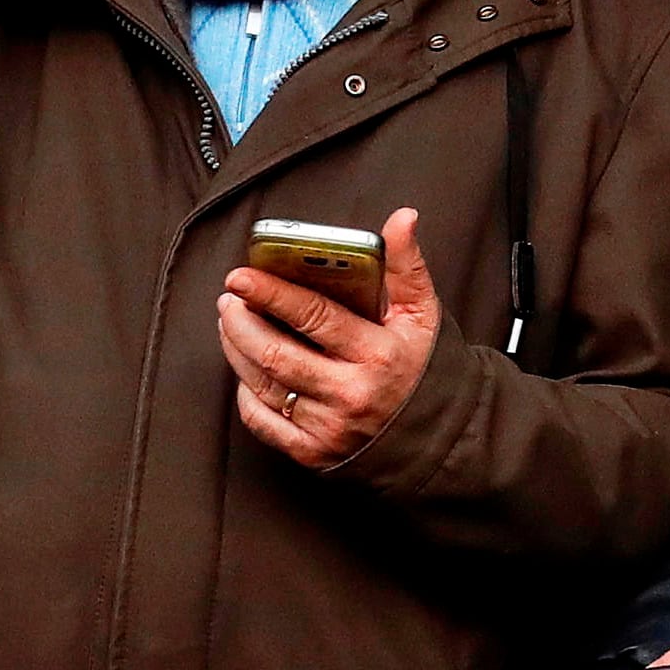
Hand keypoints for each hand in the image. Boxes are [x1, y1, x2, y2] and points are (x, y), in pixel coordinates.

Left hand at [218, 206, 439, 470]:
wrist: (439, 437)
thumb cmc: (425, 367)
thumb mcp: (423, 314)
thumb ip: (407, 264)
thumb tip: (402, 217)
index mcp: (378, 354)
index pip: (315, 317)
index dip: (272, 293)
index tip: (241, 276)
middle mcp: (351, 394)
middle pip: (277, 354)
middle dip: (242, 322)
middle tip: (229, 297)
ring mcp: (329, 428)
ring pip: (263, 385)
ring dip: (236, 349)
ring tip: (230, 320)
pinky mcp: (313, 453)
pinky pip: (262, 422)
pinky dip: (246, 391)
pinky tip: (245, 367)